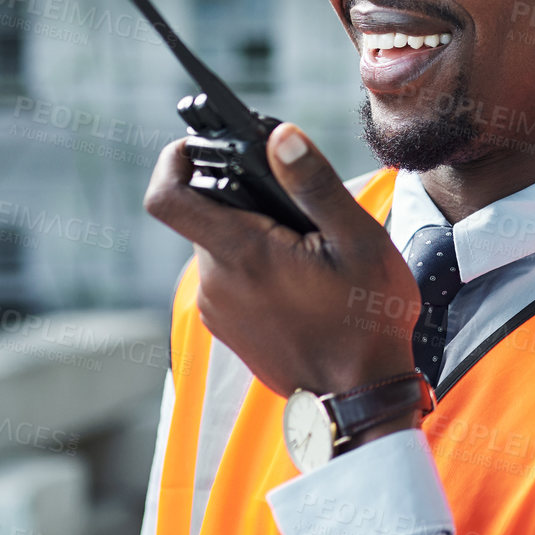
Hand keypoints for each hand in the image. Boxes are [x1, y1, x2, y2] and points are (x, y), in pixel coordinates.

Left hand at [143, 126, 420, 398]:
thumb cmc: (366, 320)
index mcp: (242, 253)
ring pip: (219, 249)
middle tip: (293, 206)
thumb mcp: (357, 241)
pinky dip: (254, 268)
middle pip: (204, 217)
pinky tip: (299, 281)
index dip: (173, 162)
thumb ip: (314, 184)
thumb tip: (281, 136)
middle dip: (241, 201)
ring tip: (306, 249)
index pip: (168, 197)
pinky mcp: (228, 329)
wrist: (361, 398)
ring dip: (251, 236)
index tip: (197, 147)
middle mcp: (216, 282)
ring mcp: (219, 310)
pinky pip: (228, 280)